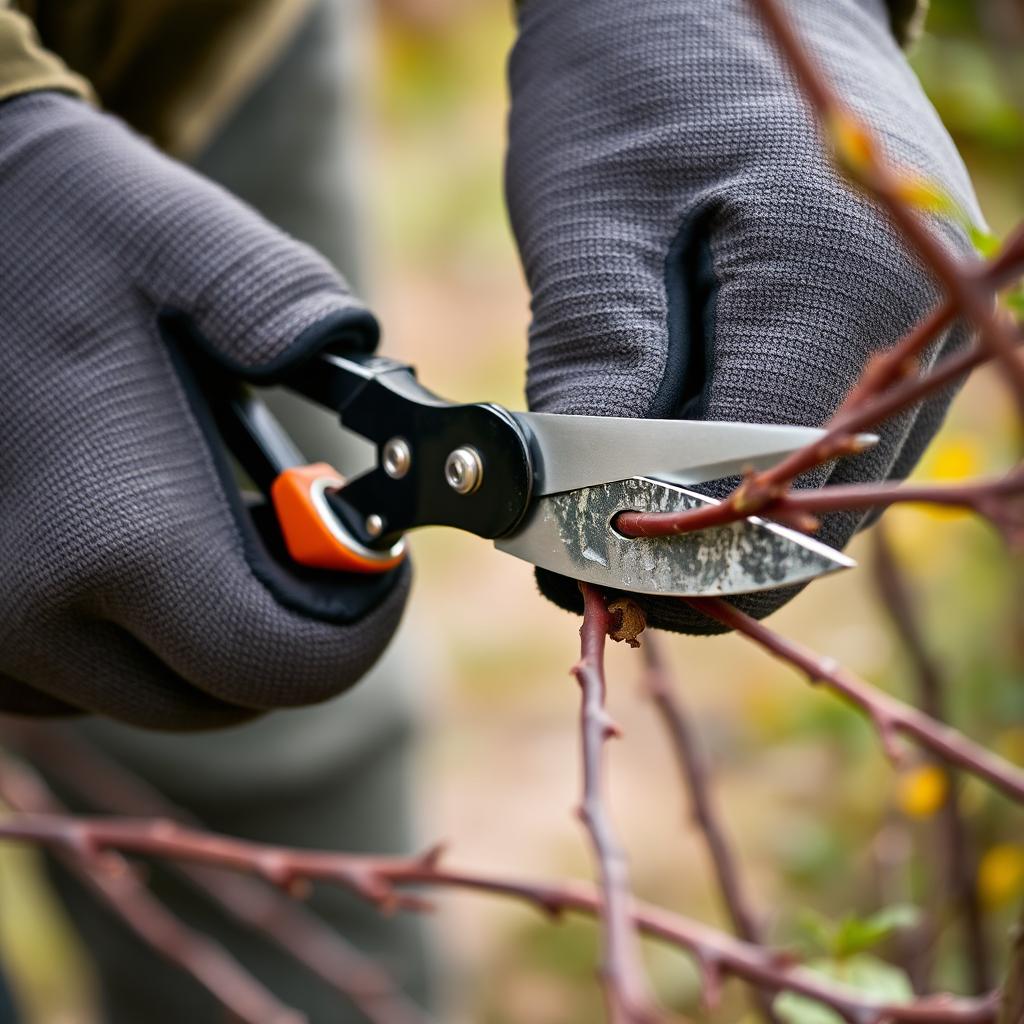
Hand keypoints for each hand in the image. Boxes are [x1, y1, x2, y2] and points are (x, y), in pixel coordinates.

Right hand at [0, 92, 408, 727]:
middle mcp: (26, 610)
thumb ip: (295, 314)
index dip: (357, 628)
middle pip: (218, 696)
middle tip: (298, 538)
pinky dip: (122, 633)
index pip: (281, 665)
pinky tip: (125, 542)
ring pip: (142, 694)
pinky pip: (69, 678)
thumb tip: (386, 397)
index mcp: (111, 530)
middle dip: (283, 630)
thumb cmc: (50, 225)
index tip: (375, 562)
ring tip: (205, 526)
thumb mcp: (184, 244)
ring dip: (201, 636)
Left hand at [505, 0, 980, 631]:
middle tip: (580, 551)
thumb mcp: (592, 224)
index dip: (664, 554)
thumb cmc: (638, 76)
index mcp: (836, 289)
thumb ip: (600, 376)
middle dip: (687, 551)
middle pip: (799, 513)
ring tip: (610, 499)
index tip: (576, 574)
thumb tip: (582, 518)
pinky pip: (813, 438)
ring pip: (811, 489)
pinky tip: (662, 455)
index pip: (758, 492)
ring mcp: (907, 328)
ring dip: (709, 516)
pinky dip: (734, 469)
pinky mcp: (879, 326)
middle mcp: (904, 326)